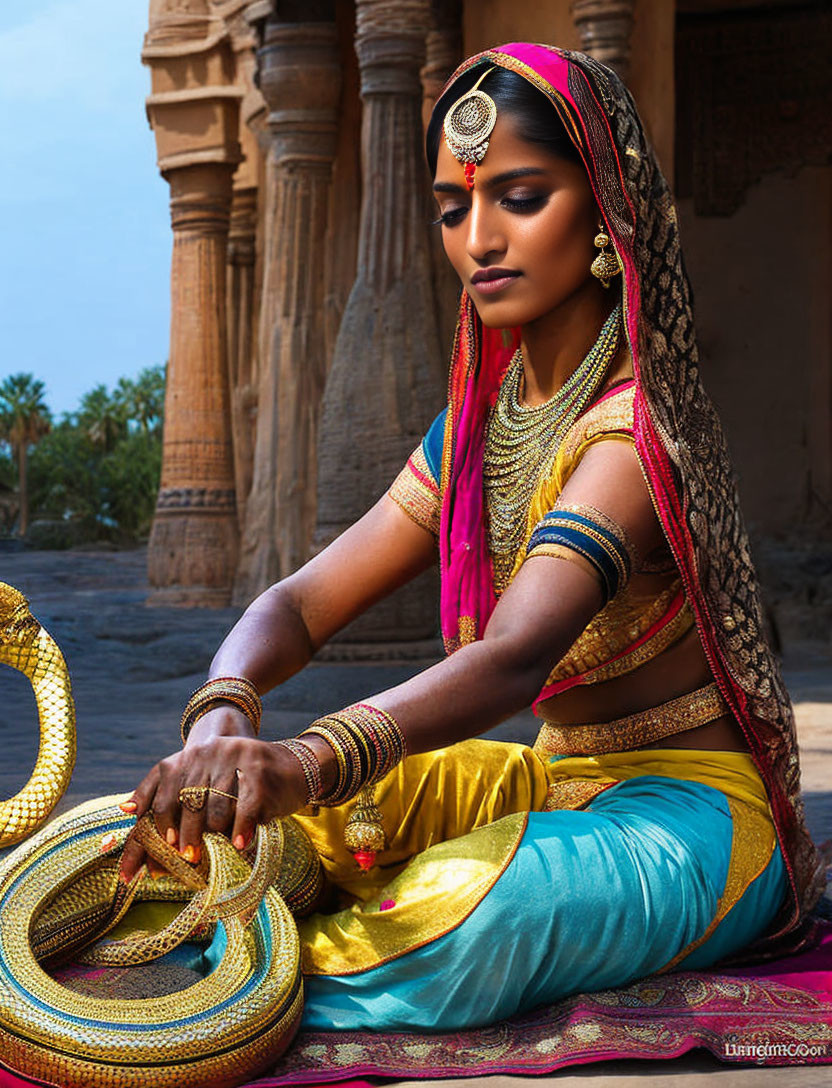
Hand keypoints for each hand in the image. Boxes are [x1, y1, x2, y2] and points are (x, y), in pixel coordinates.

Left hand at [117, 706, 307, 881]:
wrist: (293, 767)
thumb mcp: (206, 782)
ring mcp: (235, 758)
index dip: (156, 823)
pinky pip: (244, 811)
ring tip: (220, 848)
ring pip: (215, 810)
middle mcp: (209, 751)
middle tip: (188, 858)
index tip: (164, 846)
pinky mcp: (259, 771)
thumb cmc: (242, 785)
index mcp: (190, 754)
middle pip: (186, 803)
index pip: (162, 789)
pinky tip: (239, 845)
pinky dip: (240, 832)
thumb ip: (172, 799)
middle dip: (185, 836)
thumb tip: (133, 829)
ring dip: (216, 835)